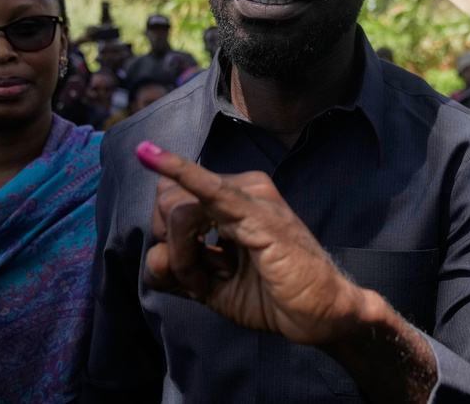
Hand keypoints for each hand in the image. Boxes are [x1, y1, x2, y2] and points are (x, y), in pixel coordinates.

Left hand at [136, 142, 369, 345]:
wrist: (320, 315)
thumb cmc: (272, 297)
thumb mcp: (211, 288)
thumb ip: (177, 272)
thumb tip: (153, 259)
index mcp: (230, 199)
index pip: (171, 199)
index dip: (167, 243)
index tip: (190, 275)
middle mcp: (241, 188)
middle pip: (168, 200)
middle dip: (172, 249)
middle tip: (202, 280)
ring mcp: (251, 195)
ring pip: (179, 210)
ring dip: (183, 257)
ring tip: (213, 281)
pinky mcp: (258, 212)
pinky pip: (208, 189)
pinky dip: (176, 171)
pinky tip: (149, 155)